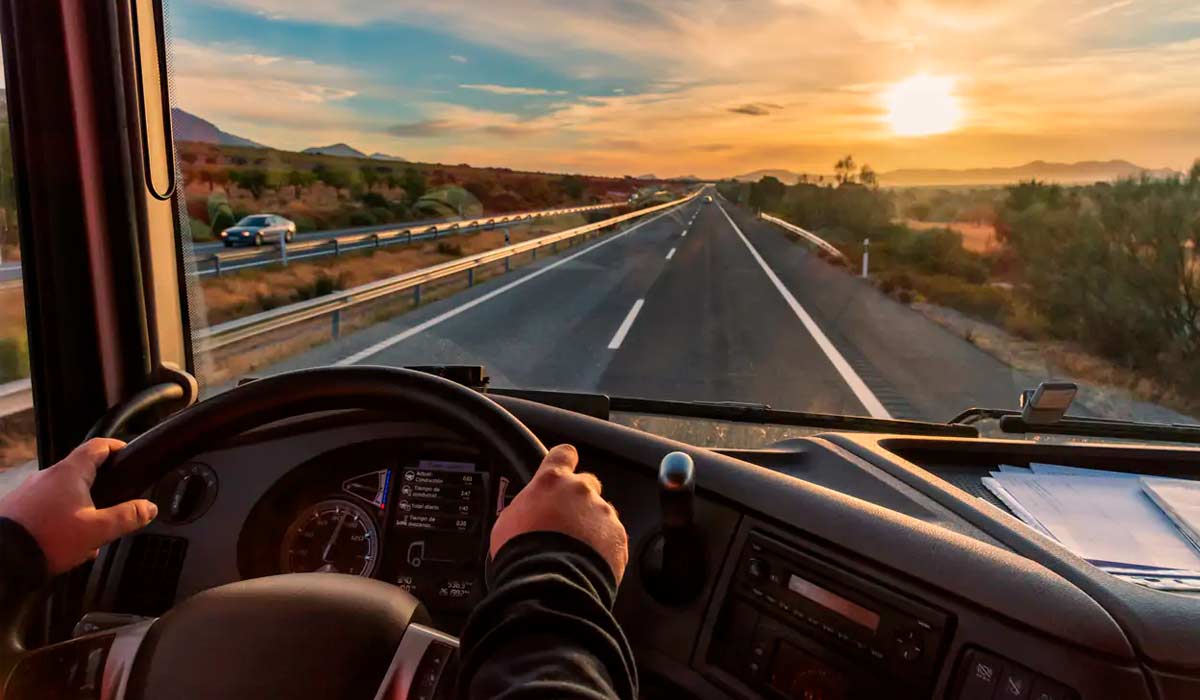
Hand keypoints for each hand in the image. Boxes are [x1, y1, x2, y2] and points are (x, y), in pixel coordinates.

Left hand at [0, 438, 157, 573]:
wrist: (1, 559)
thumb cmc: (50, 538)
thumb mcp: (97, 531)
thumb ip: (127, 517)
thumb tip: (150, 507)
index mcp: (70, 473)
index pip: (97, 446)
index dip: (116, 447)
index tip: (128, 454)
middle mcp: (46, 475)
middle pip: (80, 472)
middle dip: (99, 488)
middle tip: (112, 504)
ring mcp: (27, 491)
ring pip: (62, 492)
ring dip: (78, 507)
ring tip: (87, 532)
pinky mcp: (15, 508)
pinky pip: (44, 506)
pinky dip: (58, 518)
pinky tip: (63, 541)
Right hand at [490, 444, 628, 583]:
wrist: (548, 585)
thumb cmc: (521, 555)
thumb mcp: (508, 521)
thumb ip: (527, 505)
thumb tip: (529, 510)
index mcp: (550, 482)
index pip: (563, 454)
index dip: (564, 461)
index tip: (563, 467)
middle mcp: (580, 491)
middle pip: (587, 484)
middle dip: (578, 500)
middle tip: (564, 523)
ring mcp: (602, 513)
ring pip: (601, 513)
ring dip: (591, 526)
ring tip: (575, 551)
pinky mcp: (617, 537)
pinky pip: (612, 537)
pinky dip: (604, 548)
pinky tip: (587, 563)